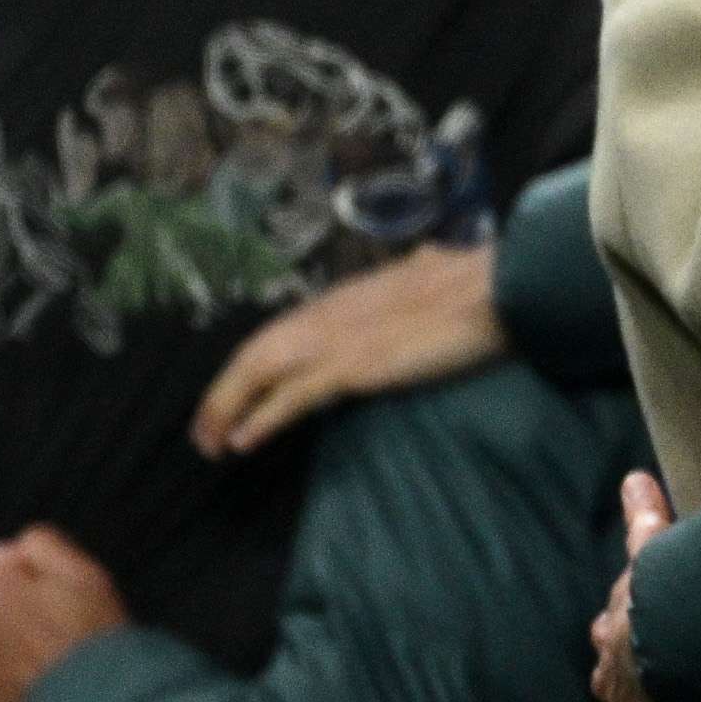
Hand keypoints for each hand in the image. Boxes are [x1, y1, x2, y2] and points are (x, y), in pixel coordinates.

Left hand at [192, 242, 504, 457]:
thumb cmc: (478, 283)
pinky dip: (263, 416)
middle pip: (256, 351)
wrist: (498, 288)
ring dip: (227, 408)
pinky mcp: (355, 365)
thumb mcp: (436, 272)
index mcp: (346, 297)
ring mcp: (339, 339)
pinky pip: (293, 396)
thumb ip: (421, 270)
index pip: (279, 332)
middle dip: (222, 393)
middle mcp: (330, 313)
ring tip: (209, 442)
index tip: (233, 392)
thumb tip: (430, 258)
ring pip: (260, 372)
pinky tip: (242, 439)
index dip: (247, 364)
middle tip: (201, 432)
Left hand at [590, 471, 684, 701]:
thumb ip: (643, 515)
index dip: (623, 642)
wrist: (671, 634)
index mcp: (620, 628)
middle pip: (612, 686)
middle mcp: (615, 674)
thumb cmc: (668, 588)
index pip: (615, 635)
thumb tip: (633, 475)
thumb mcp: (654, 547)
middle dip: (623, 692)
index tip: (626, 650)